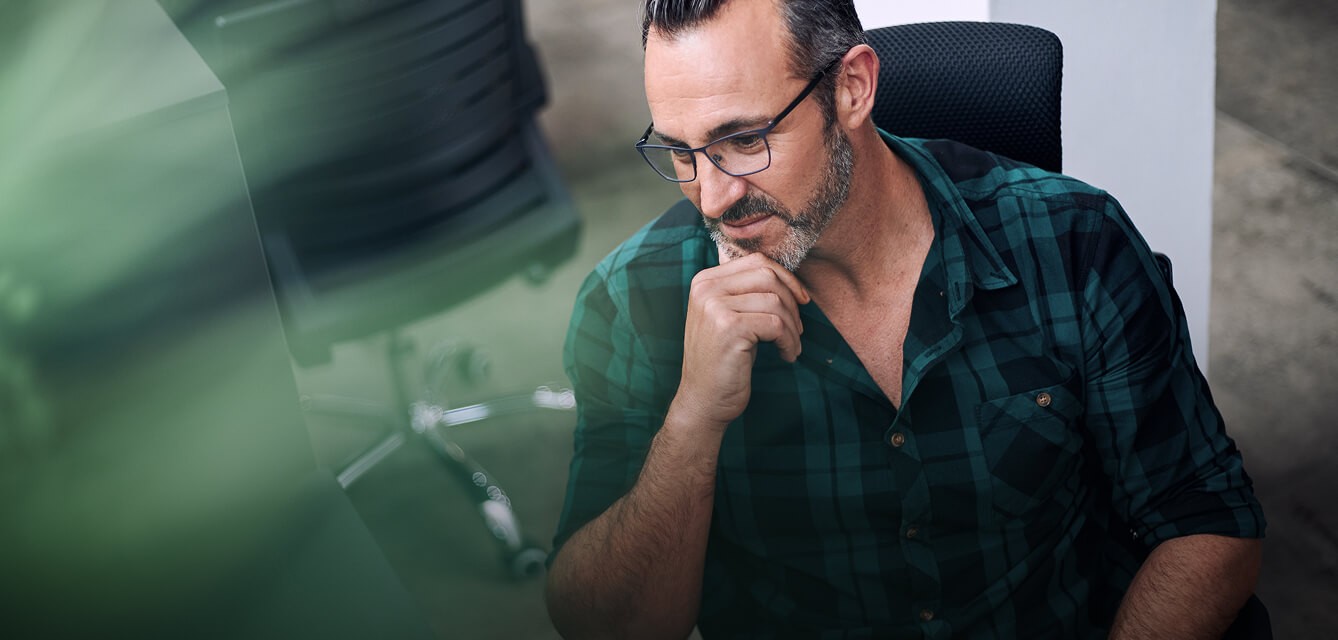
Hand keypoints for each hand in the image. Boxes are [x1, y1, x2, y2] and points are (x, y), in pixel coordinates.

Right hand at [670, 252, 808, 430]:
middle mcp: (706, 288)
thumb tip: (788, 276)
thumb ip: (746, 292)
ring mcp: (715, 306)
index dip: (786, 278)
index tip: (801, 301)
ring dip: (792, 327)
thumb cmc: (723, 360)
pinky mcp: (728, 327)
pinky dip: (788, 341)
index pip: (756, 262)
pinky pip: (776, 324)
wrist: (703, 400)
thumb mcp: (729, 317)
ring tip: (790, 347)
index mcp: (704, 281)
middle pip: (768, 276)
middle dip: (792, 301)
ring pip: (775, 301)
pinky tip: (786, 356)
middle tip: (797, 329)